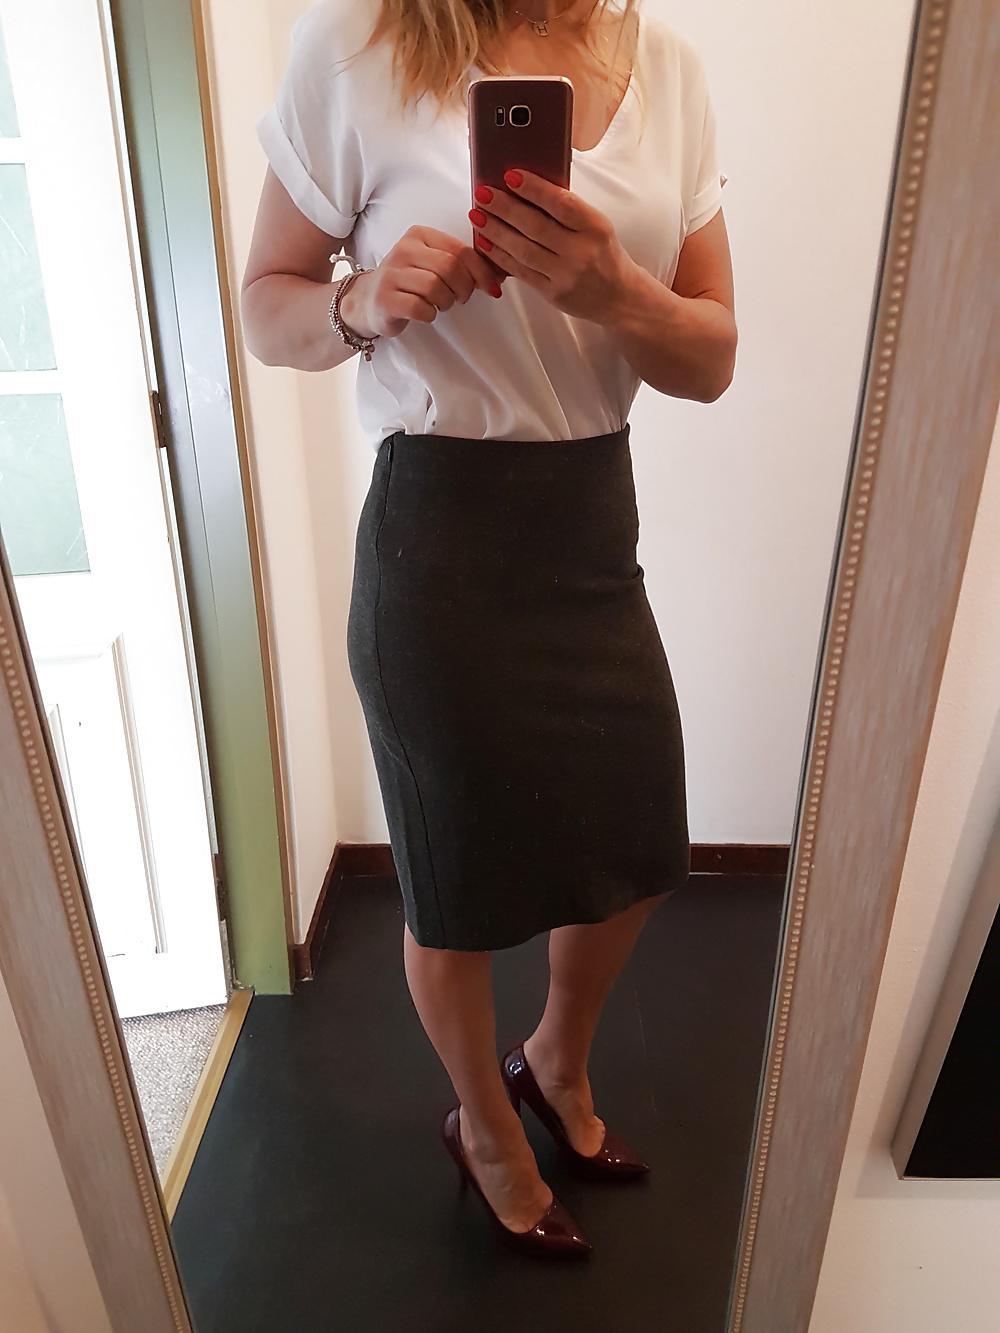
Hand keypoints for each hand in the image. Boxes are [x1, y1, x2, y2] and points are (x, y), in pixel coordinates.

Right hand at [340, 225, 504, 340]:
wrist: (369, 301)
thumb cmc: (411, 283)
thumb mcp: (435, 265)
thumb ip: (463, 265)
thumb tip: (501, 274)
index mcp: (420, 235)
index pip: (460, 250)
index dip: (481, 272)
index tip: (492, 288)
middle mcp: (404, 249)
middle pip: (449, 268)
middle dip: (464, 288)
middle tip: (461, 299)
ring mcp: (391, 273)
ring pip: (435, 288)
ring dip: (446, 302)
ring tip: (440, 304)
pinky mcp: (385, 298)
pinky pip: (420, 308)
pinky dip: (430, 314)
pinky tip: (425, 313)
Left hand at [468, 169, 635, 322]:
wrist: (619, 297)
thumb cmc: (603, 254)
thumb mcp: (597, 226)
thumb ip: (569, 211)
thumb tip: (527, 188)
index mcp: (595, 227)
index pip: (561, 203)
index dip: (534, 188)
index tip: (510, 175)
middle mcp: (581, 252)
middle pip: (535, 226)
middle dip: (505, 208)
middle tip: (483, 193)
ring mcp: (566, 275)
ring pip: (523, 250)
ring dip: (496, 231)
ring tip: (477, 214)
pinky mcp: (553, 294)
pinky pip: (521, 272)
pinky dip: (500, 255)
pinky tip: (486, 241)